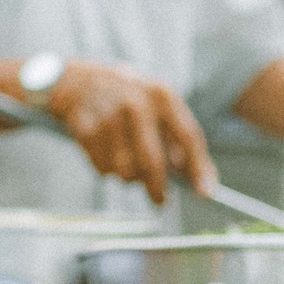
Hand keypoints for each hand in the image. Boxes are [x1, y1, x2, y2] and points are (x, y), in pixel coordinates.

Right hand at [45, 61, 215, 202]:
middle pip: (153, 162)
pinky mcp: (87, 131)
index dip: (199, 167)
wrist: (78, 83)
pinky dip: (108, 170)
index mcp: (161, 95)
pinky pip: (104, 170)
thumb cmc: (127, 98)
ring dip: (129, 177)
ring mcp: (109, 118)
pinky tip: (107, 152)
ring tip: (126, 161)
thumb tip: (194, 175)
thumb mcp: (156, 103)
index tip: (205, 192)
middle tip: (161, 200)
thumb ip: (176, 135)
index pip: (188, 136)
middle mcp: (136, 105)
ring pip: (126, 171)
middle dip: (158, 188)